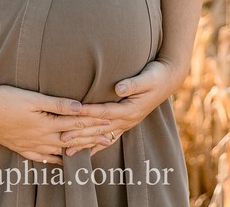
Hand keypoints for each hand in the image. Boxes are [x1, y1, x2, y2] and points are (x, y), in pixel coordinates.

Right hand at [0, 85, 113, 165]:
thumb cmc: (4, 99)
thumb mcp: (32, 98)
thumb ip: (57, 104)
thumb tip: (79, 107)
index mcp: (46, 124)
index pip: (76, 124)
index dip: (94, 123)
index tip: (110, 122)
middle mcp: (41, 138)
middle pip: (72, 139)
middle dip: (92, 138)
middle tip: (109, 139)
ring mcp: (30, 145)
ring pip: (59, 150)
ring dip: (76, 149)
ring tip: (91, 151)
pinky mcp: (20, 147)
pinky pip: (41, 158)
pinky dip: (53, 160)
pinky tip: (59, 160)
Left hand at [62, 59, 183, 156]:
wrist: (168, 79)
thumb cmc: (156, 76)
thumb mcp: (147, 78)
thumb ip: (133, 84)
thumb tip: (118, 88)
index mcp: (130, 109)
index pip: (104, 112)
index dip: (87, 113)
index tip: (72, 115)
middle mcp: (127, 119)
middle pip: (99, 128)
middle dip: (80, 134)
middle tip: (61, 139)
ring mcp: (127, 123)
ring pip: (101, 136)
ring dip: (84, 143)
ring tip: (67, 152)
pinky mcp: (126, 122)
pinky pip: (109, 137)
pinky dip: (97, 145)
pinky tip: (87, 152)